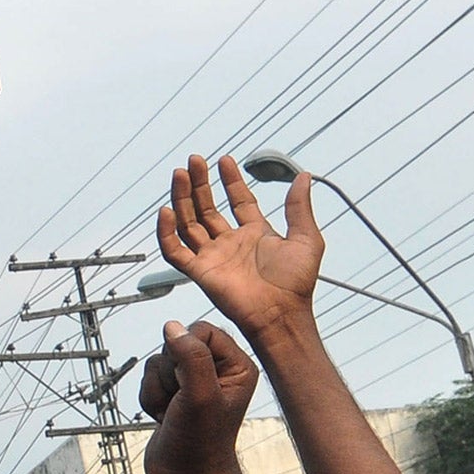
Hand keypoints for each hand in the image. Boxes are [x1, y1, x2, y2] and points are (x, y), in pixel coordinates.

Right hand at [139, 320, 258, 473]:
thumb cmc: (200, 442)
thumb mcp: (200, 396)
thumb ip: (190, 357)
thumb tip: (172, 327)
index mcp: (236, 366)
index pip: (202, 330)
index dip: (186, 351)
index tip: (186, 381)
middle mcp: (217, 370)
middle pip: (176, 344)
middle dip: (169, 374)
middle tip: (180, 401)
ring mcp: (193, 381)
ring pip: (158, 362)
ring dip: (158, 390)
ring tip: (172, 413)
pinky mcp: (173, 393)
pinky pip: (149, 378)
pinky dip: (150, 399)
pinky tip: (163, 417)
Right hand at [157, 154, 322, 340]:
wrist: (281, 313)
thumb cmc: (296, 284)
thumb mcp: (306, 238)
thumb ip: (300, 207)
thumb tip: (304, 177)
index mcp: (255, 234)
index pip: (237, 201)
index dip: (230, 181)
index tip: (224, 161)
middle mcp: (230, 243)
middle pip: (207, 207)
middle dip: (199, 183)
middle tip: (194, 161)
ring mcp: (213, 256)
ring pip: (189, 223)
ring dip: (182, 199)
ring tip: (179, 174)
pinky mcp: (199, 272)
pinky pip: (175, 251)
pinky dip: (167, 233)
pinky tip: (167, 211)